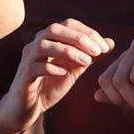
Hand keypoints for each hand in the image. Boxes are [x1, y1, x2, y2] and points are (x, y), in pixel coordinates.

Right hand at [0, 19, 112, 133]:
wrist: (27, 109)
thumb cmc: (50, 86)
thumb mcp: (74, 70)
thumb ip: (89, 56)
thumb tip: (110, 43)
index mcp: (49, 40)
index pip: (68, 25)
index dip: (88, 32)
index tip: (104, 47)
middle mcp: (35, 45)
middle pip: (54, 29)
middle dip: (78, 38)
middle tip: (97, 51)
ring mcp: (27, 60)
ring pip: (43, 45)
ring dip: (68, 51)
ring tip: (86, 62)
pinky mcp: (23, 78)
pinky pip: (34, 67)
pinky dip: (51, 68)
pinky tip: (64, 74)